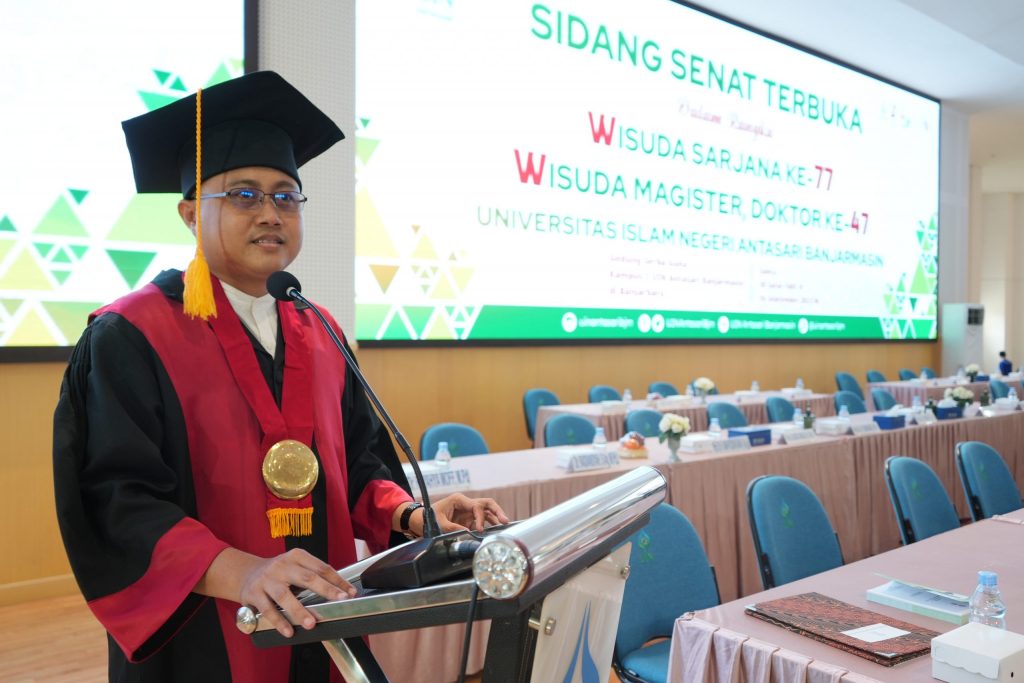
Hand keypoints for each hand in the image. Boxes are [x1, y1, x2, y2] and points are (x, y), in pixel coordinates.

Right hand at [198, 547, 356, 637]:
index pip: (321, 567)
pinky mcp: (254, 593)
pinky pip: (268, 609)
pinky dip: (279, 621)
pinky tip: (288, 631)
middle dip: (326, 590)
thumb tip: (341, 591)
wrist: (247, 574)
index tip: (350, 593)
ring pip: (285, 595)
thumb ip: (313, 575)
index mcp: (296, 556)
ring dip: (299, 610)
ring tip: (310, 623)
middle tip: (340, 601)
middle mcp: (282, 565)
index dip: (337, 580)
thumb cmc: (279, 573)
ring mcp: (267, 579)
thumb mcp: (296, 567)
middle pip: (307, 577)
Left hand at [422, 493, 509, 534]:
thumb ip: (452, 527)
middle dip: (496, 510)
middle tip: (505, 520)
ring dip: (496, 516)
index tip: (480, 529)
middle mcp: (467, 503)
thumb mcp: (439, 523)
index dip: (480, 518)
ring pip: (487, 510)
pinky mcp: (470, 518)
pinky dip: (490, 523)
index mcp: (459, 500)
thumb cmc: (431, 518)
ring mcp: (469, 511)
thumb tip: (466, 532)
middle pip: (486, 503)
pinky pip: (483, 519)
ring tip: (505, 524)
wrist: (425, 520)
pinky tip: (497, 529)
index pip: (475, 506)